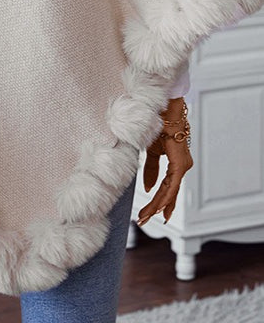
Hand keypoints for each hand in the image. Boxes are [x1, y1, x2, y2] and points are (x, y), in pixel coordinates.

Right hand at [137, 97, 192, 225]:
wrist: (164, 107)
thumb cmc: (158, 123)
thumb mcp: (150, 150)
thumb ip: (150, 169)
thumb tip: (147, 188)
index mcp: (175, 161)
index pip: (165, 186)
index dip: (158, 201)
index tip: (150, 214)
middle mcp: (182, 165)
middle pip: (168, 192)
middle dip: (156, 208)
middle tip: (144, 221)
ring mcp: (183, 165)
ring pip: (170, 191)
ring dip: (156, 206)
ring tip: (145, 218)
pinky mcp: (180, 164)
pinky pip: (171, 185)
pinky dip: (164, 197)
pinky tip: (158, 208)